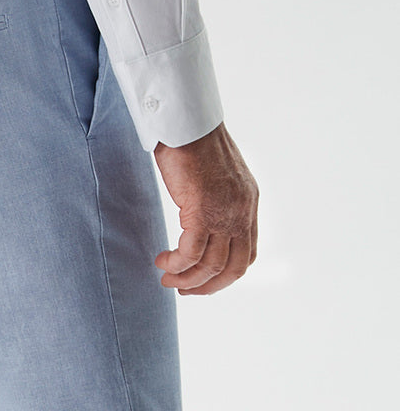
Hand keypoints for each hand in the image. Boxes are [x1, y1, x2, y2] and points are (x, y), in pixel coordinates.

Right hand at [152, 122, 258, 294]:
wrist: (187, 122)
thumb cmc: (194, 142)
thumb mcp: (215, 177)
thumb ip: (216, 200)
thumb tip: (201, 217)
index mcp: (248, 203)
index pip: (247, 253)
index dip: (224, 275)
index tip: (201, 279)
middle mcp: (242, 211)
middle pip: (233, 268)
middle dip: (208, 286)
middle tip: (182, 288)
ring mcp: (224, 213)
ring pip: (211, 266)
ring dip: (187, 278)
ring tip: (166, 276)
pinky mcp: (202, 211)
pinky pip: (191, 253)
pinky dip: (176, 263)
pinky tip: (162, 260)